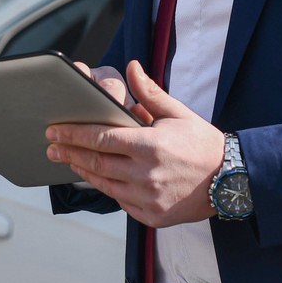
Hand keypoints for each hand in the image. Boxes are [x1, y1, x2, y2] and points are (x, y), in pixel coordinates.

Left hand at [46, 61, 222, 228]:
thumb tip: (132, 67)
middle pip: (95, 163)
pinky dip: (107, 187)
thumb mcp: (178, 114)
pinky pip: (120, 201)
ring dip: (83, 171)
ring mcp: (147, 198)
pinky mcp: (151, 215)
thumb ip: (150, 93)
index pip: (101, 138)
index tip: (54, 130)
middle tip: (51, 147)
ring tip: (69, 160)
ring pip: (104, 184)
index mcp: (150, 146)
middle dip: (69, 153)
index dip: (74, 134)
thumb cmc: (203, 144)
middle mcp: (145, 175)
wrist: (230, 181)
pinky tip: (98, 176)